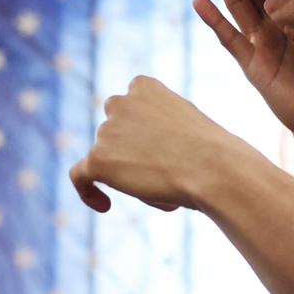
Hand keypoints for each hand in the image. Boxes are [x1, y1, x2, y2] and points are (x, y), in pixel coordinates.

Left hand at [70, 76, 237, 213]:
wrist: (214, 169)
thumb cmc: (213, 152)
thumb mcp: (188, 126)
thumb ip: (161, 128)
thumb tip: (146, 152)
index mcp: (144, 87)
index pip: (129, 110)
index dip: (141, 134)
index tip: (159, 150)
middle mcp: (120, 103)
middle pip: (116, 136)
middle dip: (134, 155)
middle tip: (168, 176)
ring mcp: (106, 130)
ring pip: (109, 161)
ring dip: (131, 178)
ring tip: (167, 191)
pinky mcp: (98, 158)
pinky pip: (79, 176)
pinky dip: (87, 191)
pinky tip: (105, 205)